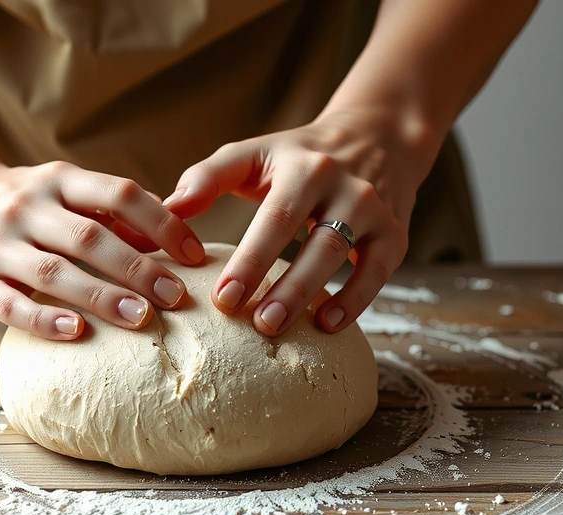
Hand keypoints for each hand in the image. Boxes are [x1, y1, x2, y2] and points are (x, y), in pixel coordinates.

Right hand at [0, 160, 205, 339]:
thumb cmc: (21, 201)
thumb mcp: (60, 190)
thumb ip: (108, 211)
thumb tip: (170, 239)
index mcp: (57, 181)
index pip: (119, 195)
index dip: (162, 223)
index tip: (194, 255)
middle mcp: (26, 208)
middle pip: (91, 238)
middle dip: (139, 268)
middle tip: (177, 296)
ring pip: (55, 271)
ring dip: (102, 296)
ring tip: (142, 318)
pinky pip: (10, 303)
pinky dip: (44, 319)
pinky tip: (77, 332)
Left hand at [164, 109, 434, 335]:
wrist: (377, 139)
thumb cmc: (298, 156)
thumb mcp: (255, 153)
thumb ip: (208, 177)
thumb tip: (167, 208)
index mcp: (304, 167)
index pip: (275, 218)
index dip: (250, 260)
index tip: (222, 298)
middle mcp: (343, 187)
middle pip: (313, 241)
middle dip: (283, 286)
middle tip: (253, 323)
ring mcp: (373, 211)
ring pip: (343, 256)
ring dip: (310, 295)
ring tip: (277, 327)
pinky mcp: (395, 236)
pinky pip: (378, 273)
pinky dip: (355, 300)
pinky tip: (327, 325)